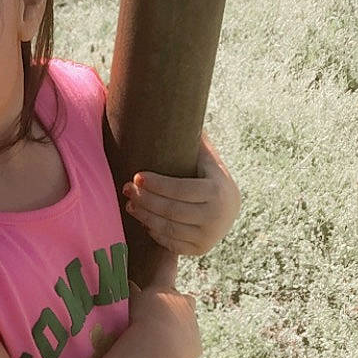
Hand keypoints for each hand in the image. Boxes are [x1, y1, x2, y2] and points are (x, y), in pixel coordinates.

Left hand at [122, 133, 239, 255]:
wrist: (231, 209)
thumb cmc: (211, 177)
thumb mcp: (208, 159)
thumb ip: (196, 141)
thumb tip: (178, 107)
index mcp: (218, 192)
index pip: (180, 190)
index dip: (156, 184)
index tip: (137, 175)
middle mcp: (216, 218)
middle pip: (170, 211)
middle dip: (145, 200)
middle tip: (126, 188)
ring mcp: (208, 237)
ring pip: (167, 228)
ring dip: (144, 216)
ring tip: (130, 203)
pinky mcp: (199, 250)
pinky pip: (170, 243)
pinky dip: (153, 232)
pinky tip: (143, 219)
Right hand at [129, 265, 201, 357]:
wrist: (159, 348)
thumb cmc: (140, 320)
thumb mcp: (131, 302)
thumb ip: (130, 293)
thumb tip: (126, 282)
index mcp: (165, 290)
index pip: (166, 269)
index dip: (168, 260)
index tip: (172, 250)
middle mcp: (184, 303)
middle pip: (185, 300)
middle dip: (176, 305)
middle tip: (162, 316)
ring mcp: (192, 324)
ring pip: (188, 323)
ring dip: (178, 328)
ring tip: (162, 340)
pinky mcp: (196, 345)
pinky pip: (189, 345)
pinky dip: (181, 348)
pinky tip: (167, 355)